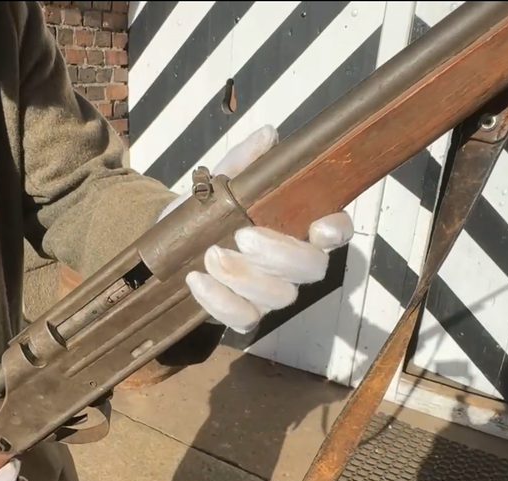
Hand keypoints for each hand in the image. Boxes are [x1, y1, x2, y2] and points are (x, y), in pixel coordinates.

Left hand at [158, 125, 353, 333]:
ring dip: (244, 277)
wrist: (170, 246)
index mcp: (297, 227)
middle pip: (311, 268)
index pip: (336, 231)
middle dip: (280, 254)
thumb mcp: (220, 182)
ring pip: (279, 296)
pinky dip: (220, 302)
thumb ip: (244, 162)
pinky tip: (197, 280)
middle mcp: (292, 265)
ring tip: (211, 255)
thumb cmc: (206, 214)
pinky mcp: (243, 313)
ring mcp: (269, 293)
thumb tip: (268, 135)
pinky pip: (243, 318)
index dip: (336, 230)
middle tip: (243, 236)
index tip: (320, 226)